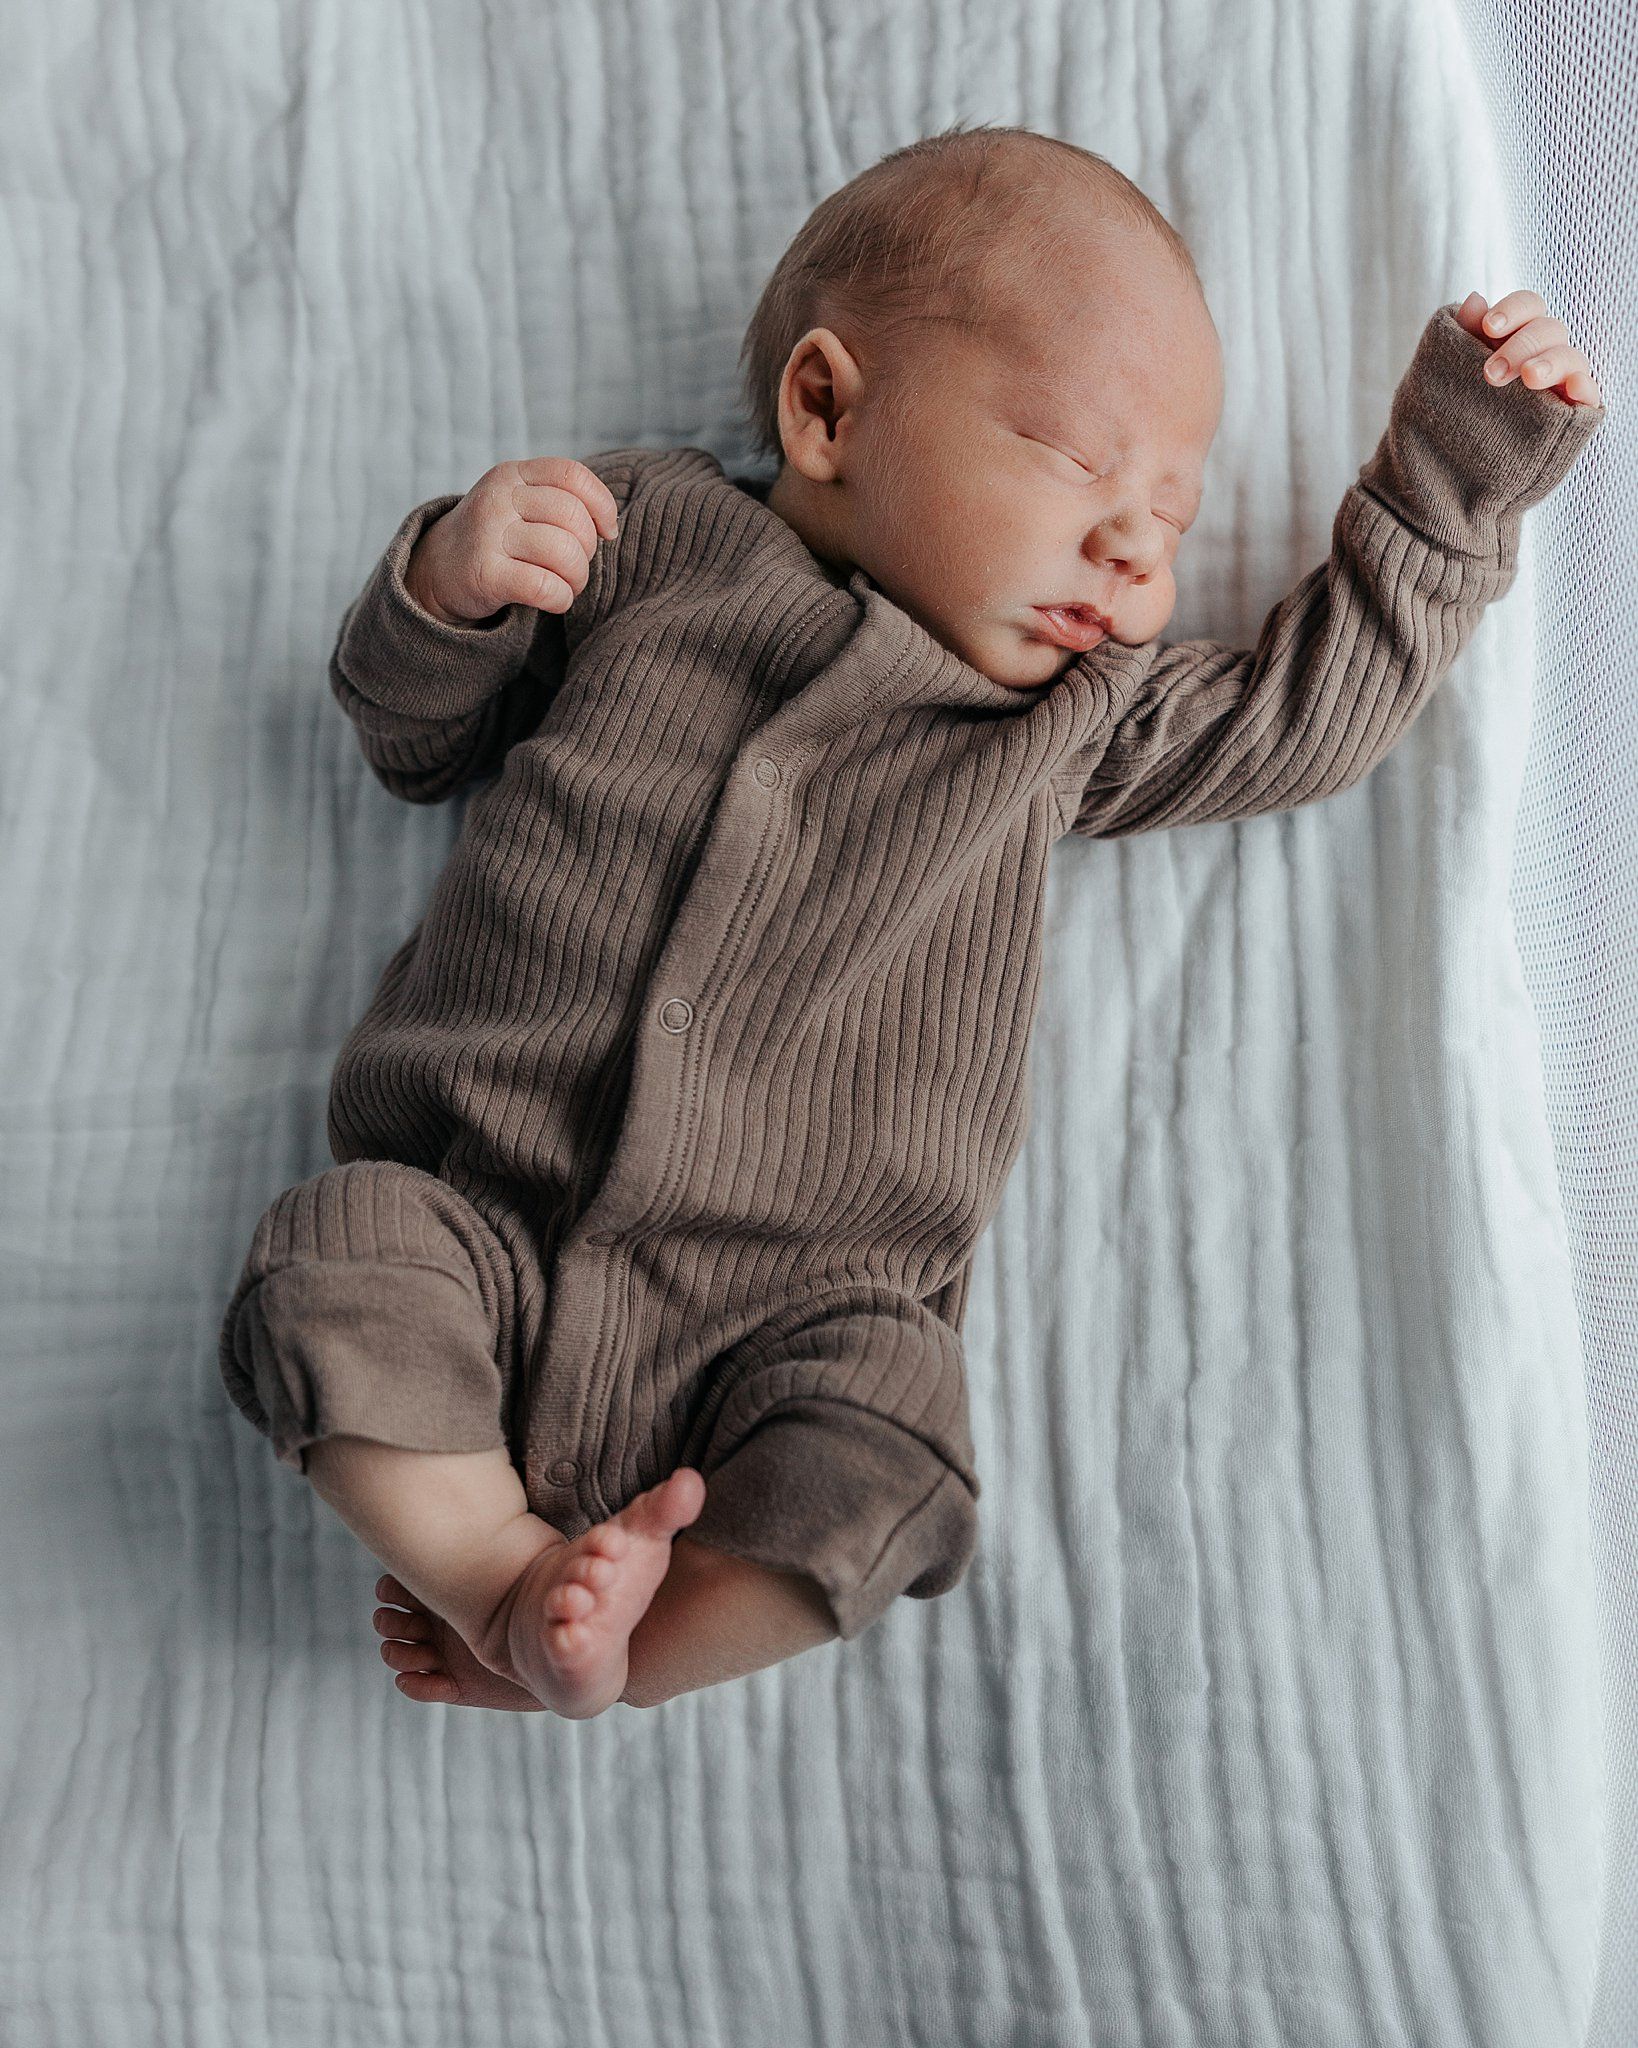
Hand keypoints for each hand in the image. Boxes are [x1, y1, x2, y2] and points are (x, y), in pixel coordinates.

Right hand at [403, 456, 621, 624]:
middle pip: (573, 517)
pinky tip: (556, 600)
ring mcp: (488, 534)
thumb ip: (558, 500)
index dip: (601, 504)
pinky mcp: (484, 574)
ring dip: (578, 578)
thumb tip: (609, 525)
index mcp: (512, 475)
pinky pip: (543, 586)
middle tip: (577, 567)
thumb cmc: (495, 538)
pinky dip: (561, 598)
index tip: (607, 531)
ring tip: (568, 585)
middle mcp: (499, 498)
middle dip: (588, 550)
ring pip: (563, 552)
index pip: (571, 475)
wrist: (436, 571)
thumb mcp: (518, 503)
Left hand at [1454, 289, 1602, 407]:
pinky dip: (1585, 389)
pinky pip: (1589, 395)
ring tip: (1529, 376)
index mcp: (1520, 332)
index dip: (1513, 310)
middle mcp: (1545, 350)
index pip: (1529, 306)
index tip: (1488, 326)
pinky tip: (1572, 388)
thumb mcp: (1455, 366)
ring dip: (1550, 363)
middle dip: (1521, 345)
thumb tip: (1475, 298)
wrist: (1457, 450)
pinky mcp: (1572, 410)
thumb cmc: (1460, 399)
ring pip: (1570, 358)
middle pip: (1549, 330)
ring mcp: (1562, 379)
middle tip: (1492, 373)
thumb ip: (1465, 334)